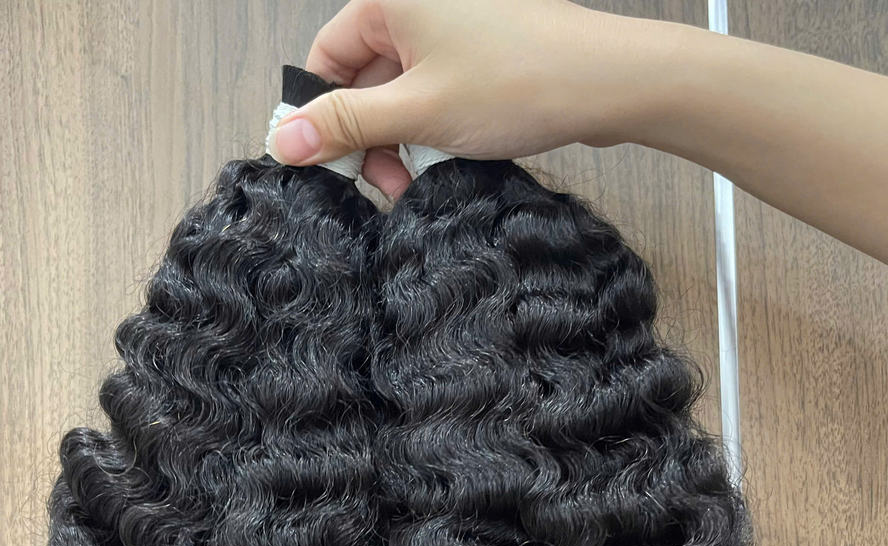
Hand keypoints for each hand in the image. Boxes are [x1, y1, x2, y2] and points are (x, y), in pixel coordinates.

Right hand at [267, 0, 662, 196]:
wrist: (606, 84)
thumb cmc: (516, 83)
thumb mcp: (417, 113)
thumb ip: (346, 125)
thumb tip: (282, 140)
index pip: (326, 58)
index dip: (321, 116)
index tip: (329, 167)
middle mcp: (418, 4)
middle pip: (363, 80)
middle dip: (370, 139)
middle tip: (387, 185)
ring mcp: (452, 28)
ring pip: (400, 94)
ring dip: (402, 144)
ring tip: (421, 180)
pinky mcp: (479, 54)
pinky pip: (434, 95)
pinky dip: (432, 132)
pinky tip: (445, 161)